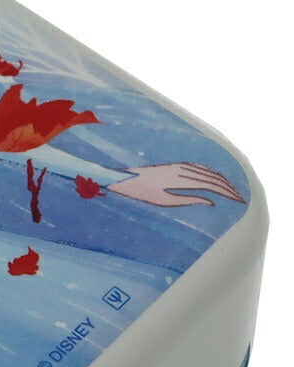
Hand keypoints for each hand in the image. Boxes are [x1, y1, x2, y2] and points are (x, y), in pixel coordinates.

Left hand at [107, 163, 244, 206]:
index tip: (240, 201)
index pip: (213, 185)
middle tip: (242, 199)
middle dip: (230, 188)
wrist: (125, 178)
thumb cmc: (142, 193)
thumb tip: (212, 201)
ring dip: (223, 180)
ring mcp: (180, 165)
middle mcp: (183, 169)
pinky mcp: (177, 164)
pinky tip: (218, 181)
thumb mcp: (164, 201)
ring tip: (233, 191)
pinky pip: (200, 168)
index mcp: (182, 179)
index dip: (229, 192)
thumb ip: (190, 200)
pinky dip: (213, 174)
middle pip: (214, 177)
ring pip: (209, 171)